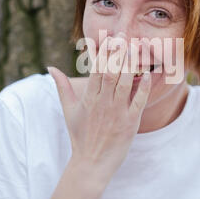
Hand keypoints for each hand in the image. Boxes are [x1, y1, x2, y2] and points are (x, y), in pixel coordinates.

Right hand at [47, 35, 151, 180]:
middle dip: (116, 52)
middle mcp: (102, 102)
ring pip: (124, 83)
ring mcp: (116, 112)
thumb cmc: (80, 135)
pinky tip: (149, 74)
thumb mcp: (69, 110)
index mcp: (88, 98)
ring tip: (135, 47)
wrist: (90, 163)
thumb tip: (50, 67)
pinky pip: (138, 102)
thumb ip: (62, 87)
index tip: (107, 36)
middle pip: (110, 72)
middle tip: (123, 35)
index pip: (95, 69)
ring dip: (130, 64)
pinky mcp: (130, 123)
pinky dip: (143, 88)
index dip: (101, 51)